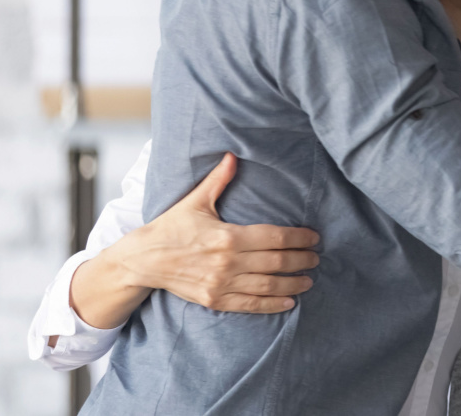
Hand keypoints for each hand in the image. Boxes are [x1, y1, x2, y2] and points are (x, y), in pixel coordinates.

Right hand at [80, 153, 320, 322]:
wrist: (143, 260)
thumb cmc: (171, 228)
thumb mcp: (195, 202)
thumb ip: (218, 180)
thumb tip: (232, 155)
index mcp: (228, 236)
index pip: (275, 238)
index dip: (299, 238)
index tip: (315, 237)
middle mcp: (228, 262)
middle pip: (276, 262)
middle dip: (302, 260)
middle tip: (317, 258)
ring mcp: (221, 283)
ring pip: (267, 285)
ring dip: (293, 283)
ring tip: (309, 280)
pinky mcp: (214, 300)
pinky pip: (250, 305)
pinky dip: (272, 304)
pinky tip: (289, 302)